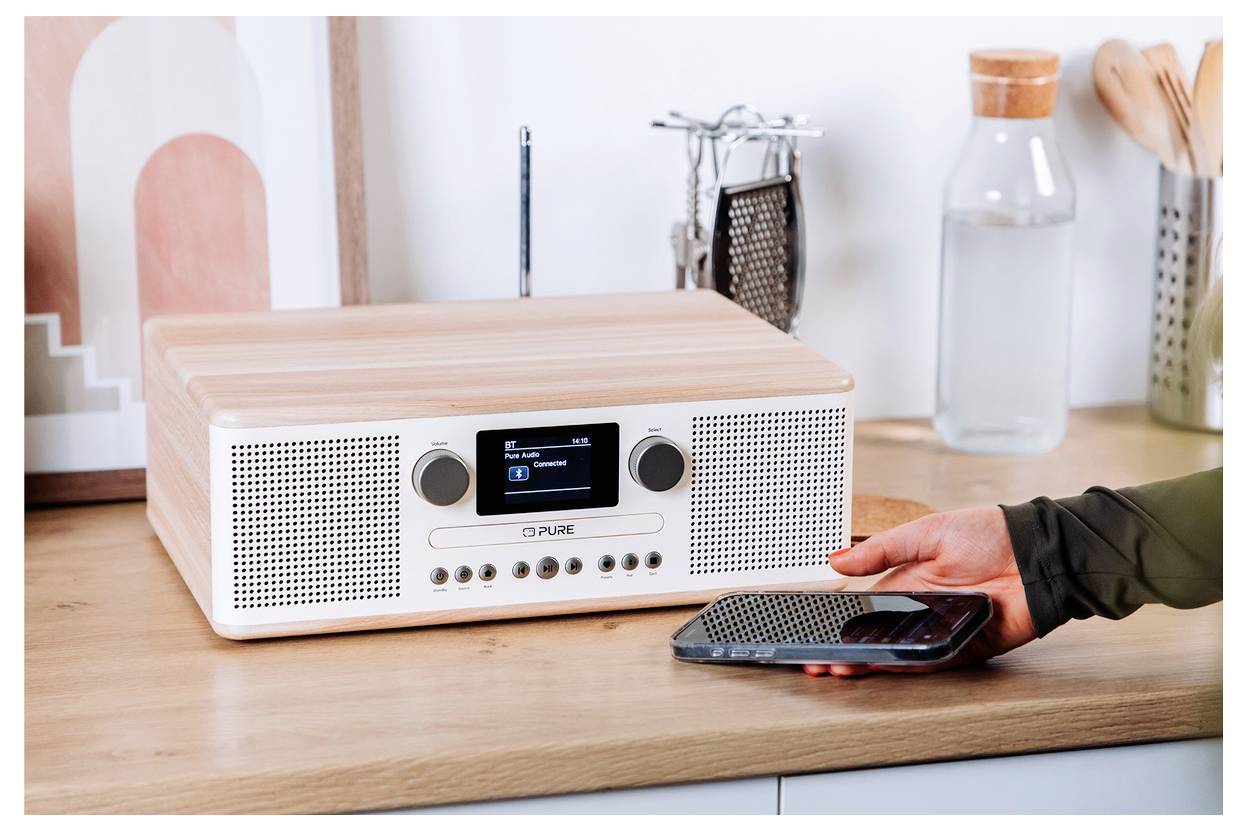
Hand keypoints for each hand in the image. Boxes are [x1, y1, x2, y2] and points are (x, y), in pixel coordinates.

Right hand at [805, 506, 1036, 677]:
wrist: (1037, 553)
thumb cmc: (988, 535)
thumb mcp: (925, 533)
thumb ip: (881, 550)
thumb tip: (837, 559)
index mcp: (906, 583)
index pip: (864, 610)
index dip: (839, 622)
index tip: (814, 632)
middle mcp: (921, 610)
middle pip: (876, 637)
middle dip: (846, 650)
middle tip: (819, 660)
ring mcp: (941, 631)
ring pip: (898, 653)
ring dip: (869, 662)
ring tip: (840, 667)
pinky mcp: (965, 647)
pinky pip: (930, 660)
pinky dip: (905, 665)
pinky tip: (880, 665)